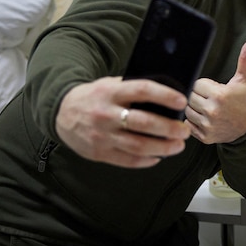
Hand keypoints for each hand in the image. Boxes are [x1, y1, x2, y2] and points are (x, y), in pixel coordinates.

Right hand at [56, 76, 190, 167]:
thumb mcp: (109, 85)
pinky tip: (159, 156)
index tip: (182, 101)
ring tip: (178, 145)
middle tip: (185, 130)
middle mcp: (105, 114)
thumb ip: (132, 89)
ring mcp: (102, 136)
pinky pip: (128, 160)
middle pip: (143, 123)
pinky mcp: (99, 153)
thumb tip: (167, 95)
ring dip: (163, 147)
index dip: (164, 96)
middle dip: (169, 128)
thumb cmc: (95, 97)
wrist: (60, 113)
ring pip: (138, 146)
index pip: (141, 91)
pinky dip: (146, 160)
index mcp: (110, 92)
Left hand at [185, 37, 245, 143]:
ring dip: (194, 108)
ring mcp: (208, 126)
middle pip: (190, 97)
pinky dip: (194, 122)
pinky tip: (205, 119)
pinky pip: (188, 124)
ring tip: (208, 108)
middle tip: (211, 99)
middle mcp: (212, 111)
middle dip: (199, 96)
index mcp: (220, 95)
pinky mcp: (204, 137)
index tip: (214, 89)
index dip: (205, 85)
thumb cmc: (245, 100)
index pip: (197, 84)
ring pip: (187, 110)